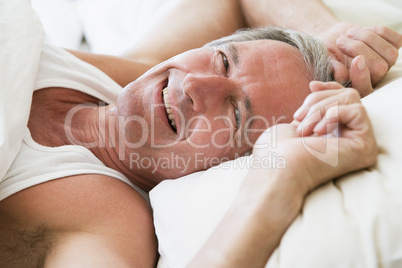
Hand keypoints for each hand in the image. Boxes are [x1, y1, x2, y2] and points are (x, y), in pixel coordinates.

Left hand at [251, 82, 377, 194]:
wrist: (277, 169)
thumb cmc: (277, 151)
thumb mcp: (294, 121)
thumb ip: (312, 108)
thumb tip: (315, 85)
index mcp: (334, 135)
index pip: (342, 99)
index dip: (329, 88)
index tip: (311, 85)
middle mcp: (350, 140)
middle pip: (346, 95)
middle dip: (318, 100)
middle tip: (299, 118)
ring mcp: (360, 145)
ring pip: (351, 99)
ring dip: (321, 109)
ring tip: (305, 130)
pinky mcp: (365, 147)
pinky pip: (358, 111)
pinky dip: (333, 115)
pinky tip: (319, 133)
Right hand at [317, 22, 401, 88]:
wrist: (335, 38)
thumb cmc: (327, 52)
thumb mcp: (323, 59)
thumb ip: (331, 68)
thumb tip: (342, 76)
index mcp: (355, 86)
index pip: (365, 89)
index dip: (363, 77)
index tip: (355, 60)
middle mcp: (373, 79)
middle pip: (379, 68)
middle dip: (360, 49)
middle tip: (340, 41)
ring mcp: (385, 64)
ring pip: (390, 54)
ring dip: (368, 38)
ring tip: (349, 33)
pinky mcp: (391, 49)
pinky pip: (397, 40)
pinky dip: (381, 31)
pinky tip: (365, 30)